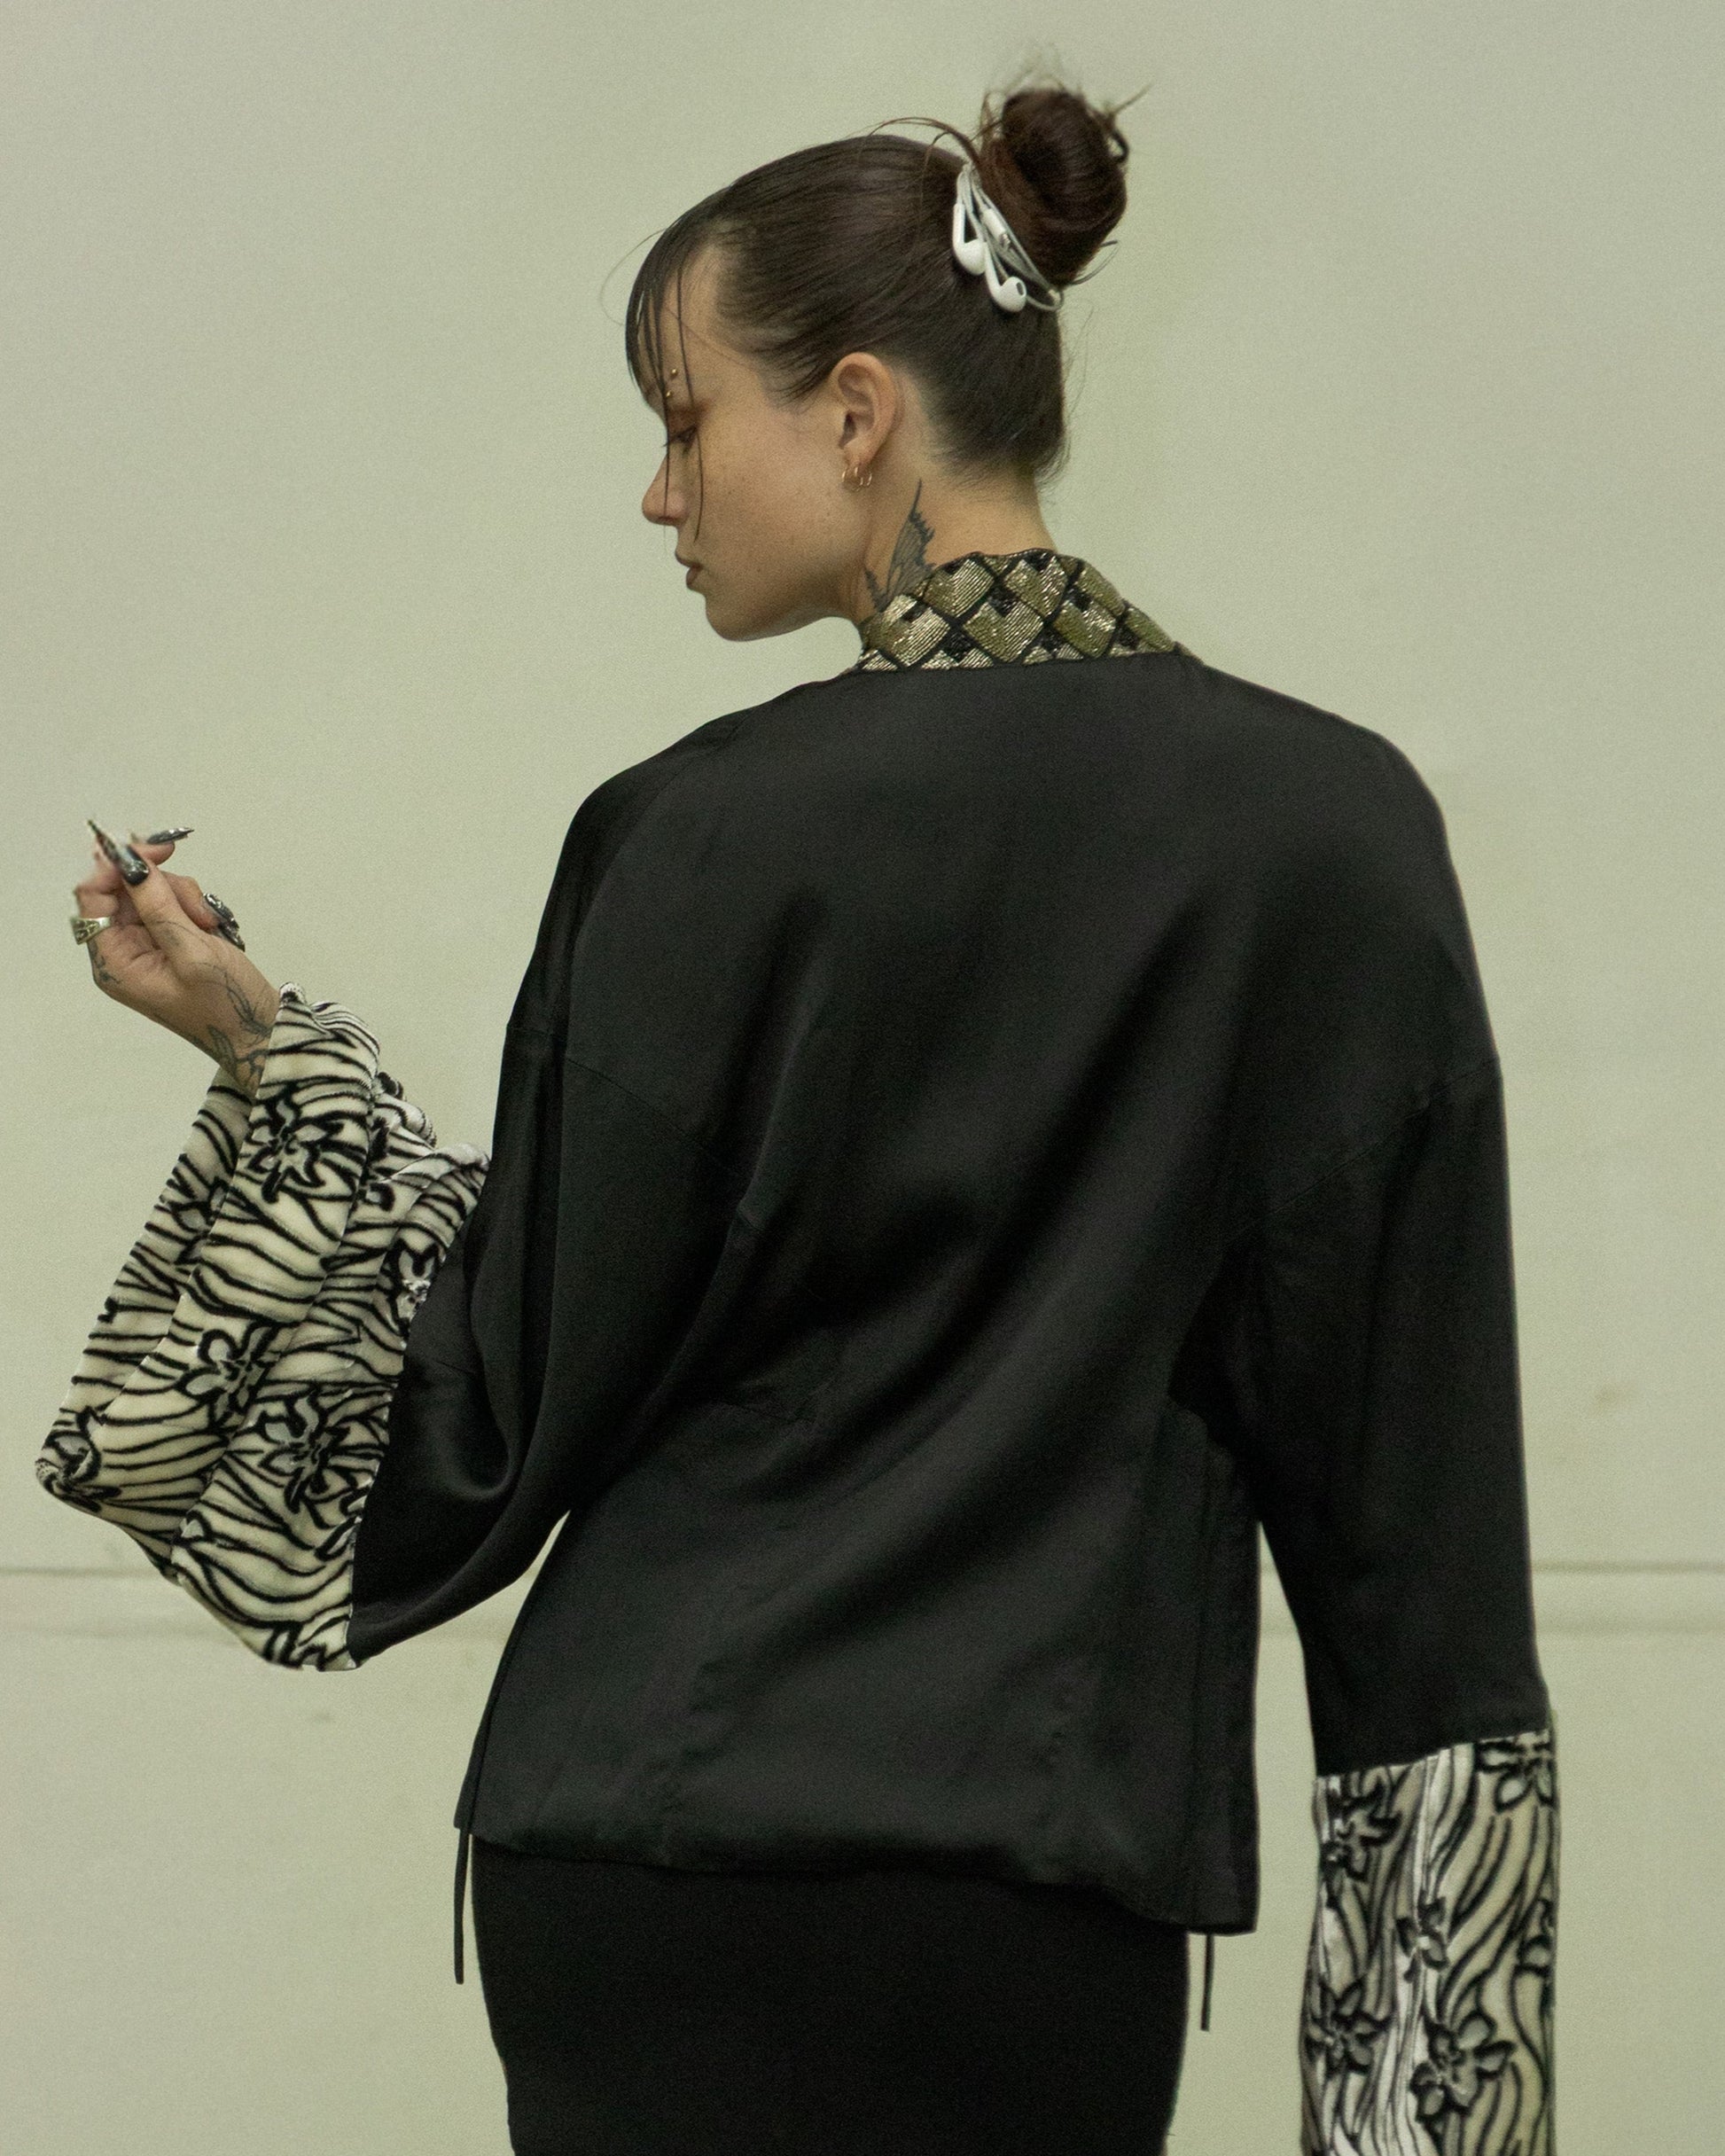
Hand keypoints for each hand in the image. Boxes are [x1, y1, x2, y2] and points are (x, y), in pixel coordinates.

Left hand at [75, 831, 282, 1096]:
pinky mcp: (169, 943)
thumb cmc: (225, 1004)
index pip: (92, 897)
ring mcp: (146, 947)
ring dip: (184, 898)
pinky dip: (193, 908)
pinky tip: (212, 928)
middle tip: (199, 903)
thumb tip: (130, 862)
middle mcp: (122, 953)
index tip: (155, 849)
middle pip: (123, 891)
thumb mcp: (192, 952)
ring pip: (151, 893)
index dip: (117, 866)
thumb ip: (158, 905)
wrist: (259, 1034)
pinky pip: (170, 906)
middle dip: (163, 887)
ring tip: (211, 926)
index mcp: (114, 962)